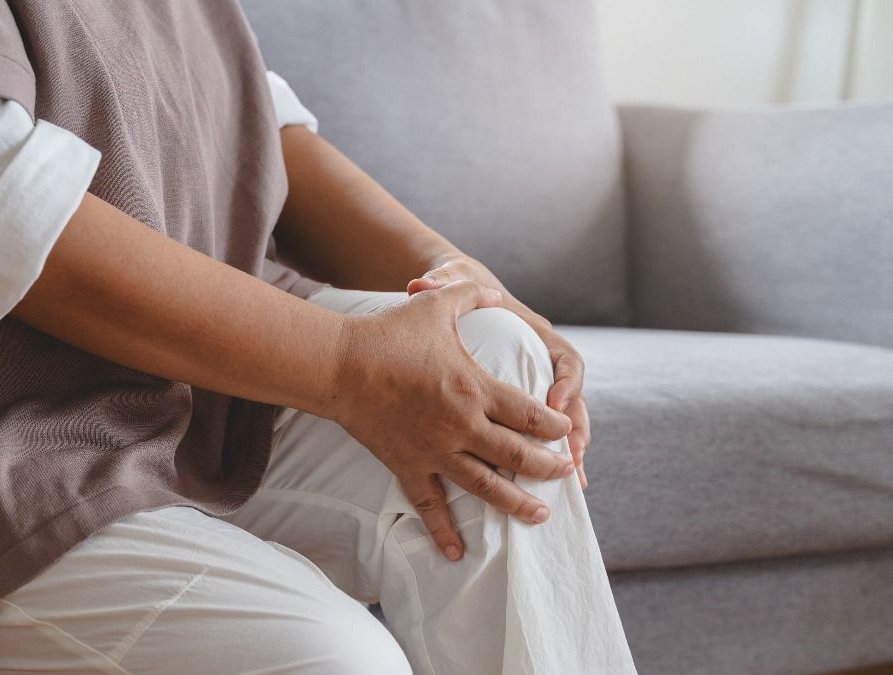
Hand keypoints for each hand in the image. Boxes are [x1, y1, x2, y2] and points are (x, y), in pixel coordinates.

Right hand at [328, 280, 574, 560]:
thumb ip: (472, 295)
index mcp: (475, 389)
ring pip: (486, 487)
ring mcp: (436, 451)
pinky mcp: (408, 466)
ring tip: (540, 515)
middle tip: (566, 473)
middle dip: (548, 467)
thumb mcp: (437, 305)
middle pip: (518, 456)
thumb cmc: (389, 333)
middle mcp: (462, 426)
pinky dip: (445, 532)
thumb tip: (494, 292)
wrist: (340, 365)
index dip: (556, 425)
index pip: (531, 414)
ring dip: (516, 503)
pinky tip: (458, 553)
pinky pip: (430, 505)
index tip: (567, 431)